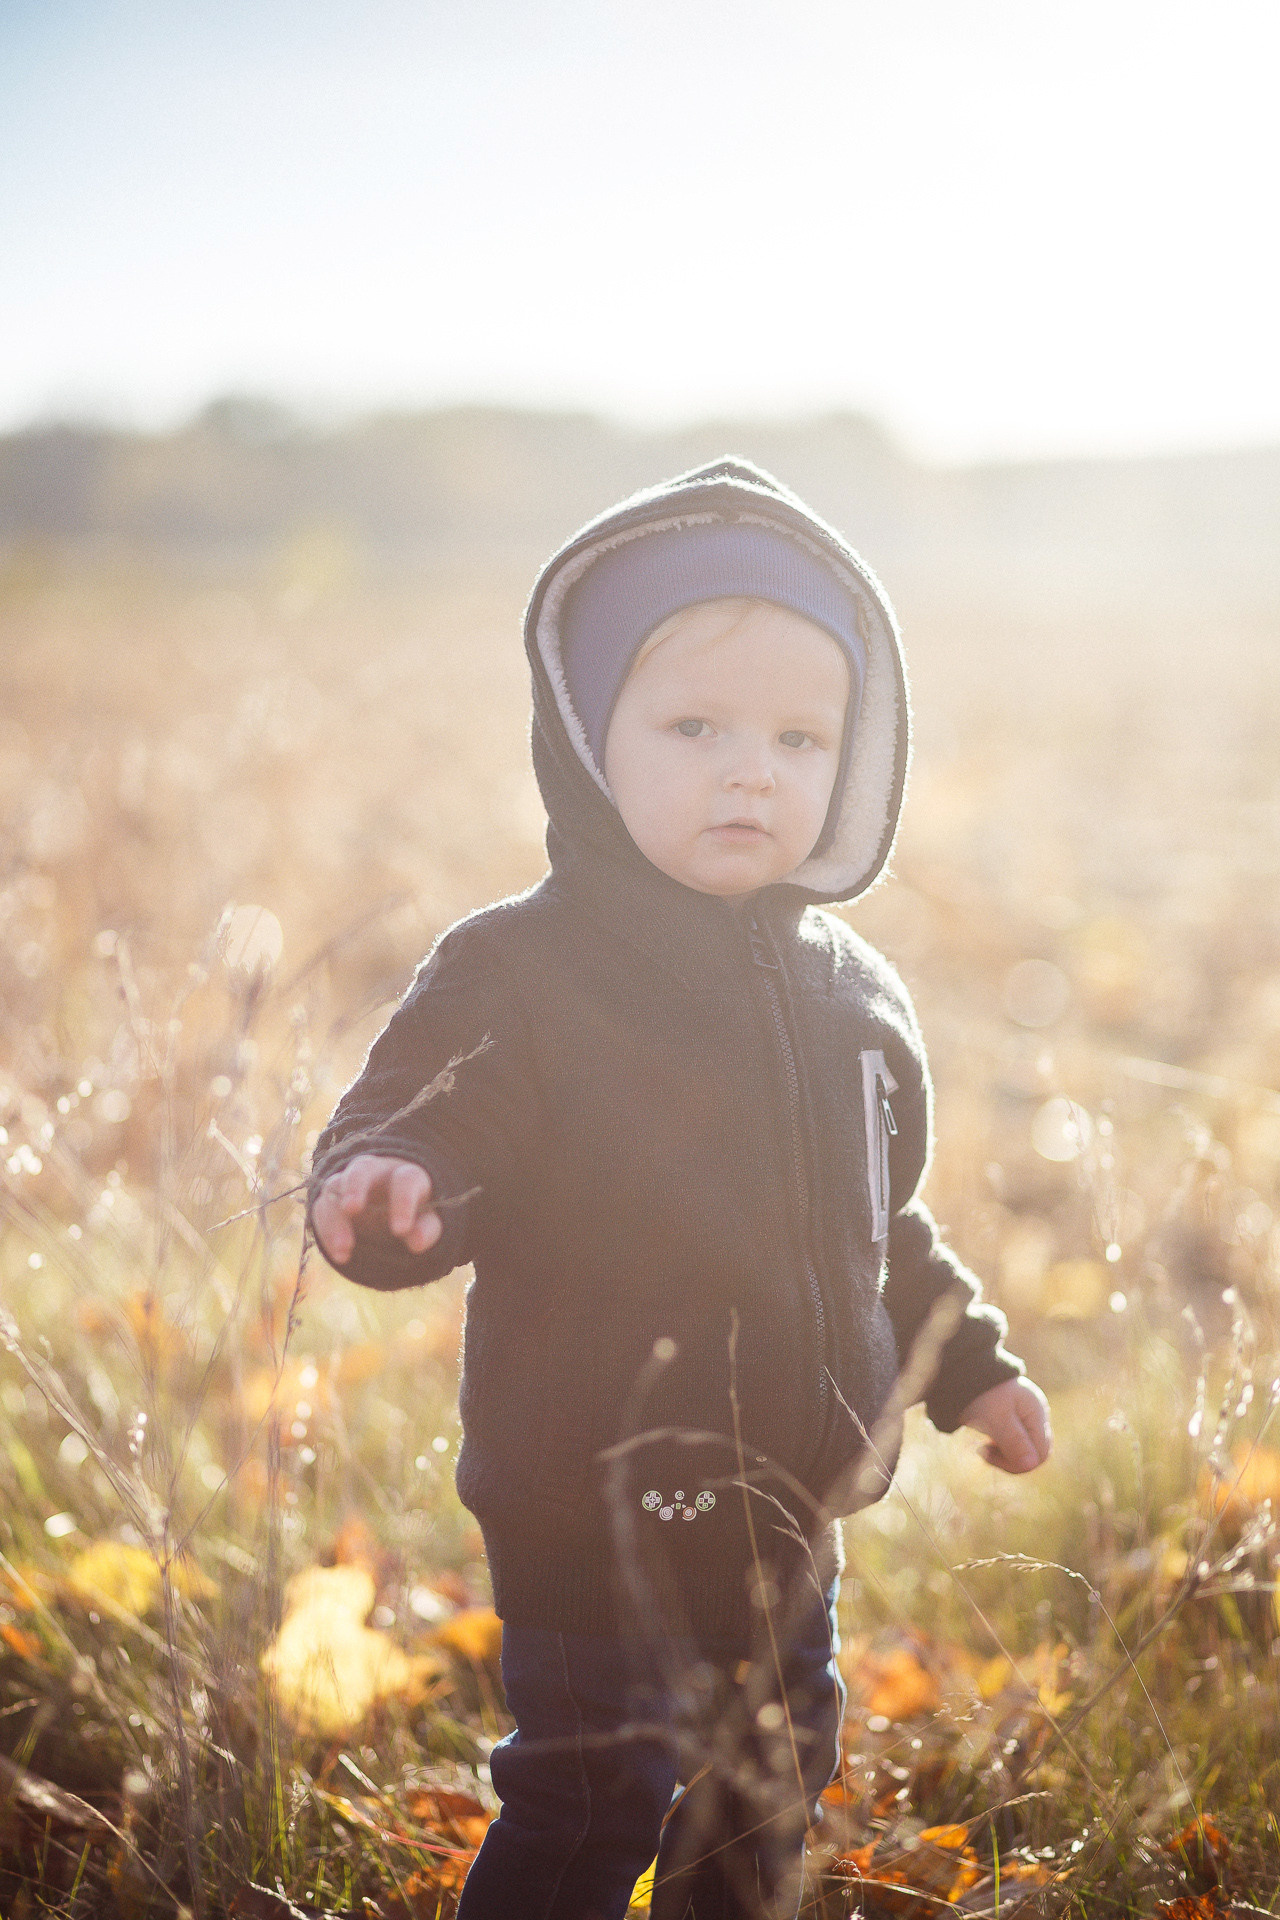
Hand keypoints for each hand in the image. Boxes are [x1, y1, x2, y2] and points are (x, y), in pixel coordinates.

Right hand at [311, 1154, 441, 1265]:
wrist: (393, 1207)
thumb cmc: (417, 1213)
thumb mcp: (429, 1220)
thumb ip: (427, 1228)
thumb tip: (416, 1242)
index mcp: (407, 1174)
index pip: (405, 1180)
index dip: (403, 1202)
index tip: (400, 1231)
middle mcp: (376, 1172)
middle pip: (362, 1168)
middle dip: (355, 1186)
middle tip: (351, 1209)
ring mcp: (350, 1183)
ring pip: (335, 1187)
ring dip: (335, 1218)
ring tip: (344, 1250)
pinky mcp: (332, 1198)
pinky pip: (322, 1207)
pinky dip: (326, 1230)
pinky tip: (337, 1254)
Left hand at [959, 1377, 1051, 1473]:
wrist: (962, 1372)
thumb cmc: (981, 1394)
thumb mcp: (996, 1418)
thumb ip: (1014, 1441)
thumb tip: (1032, 1464)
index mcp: (1036, 1413)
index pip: (1040, 1453)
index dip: (1019, 1464)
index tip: (989, 1455)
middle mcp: (1035, 1416)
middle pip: (1034, 1454)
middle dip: (1010, 1460)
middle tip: (983, 1452)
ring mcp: (1025, 1417)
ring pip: (1023, 1451)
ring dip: (1003, 1455)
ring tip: (982, 1447)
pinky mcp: (1013, 1420)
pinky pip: (1014, 1444)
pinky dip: (1000, 1448)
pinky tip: (985, 1443)